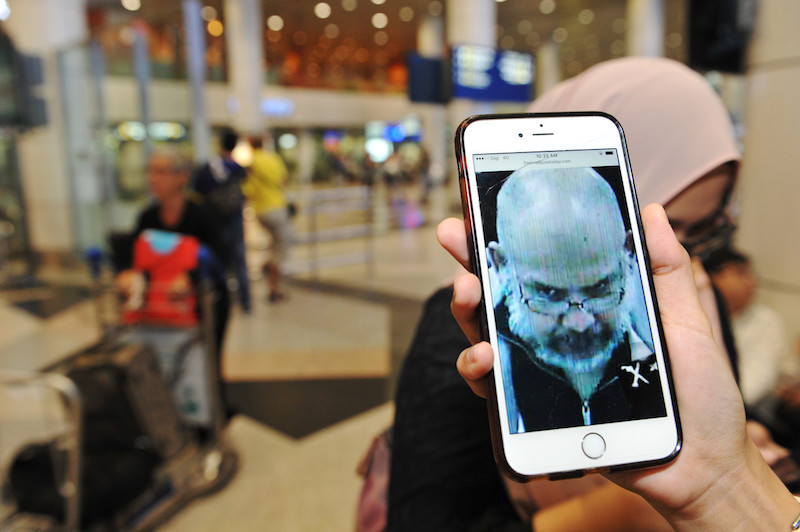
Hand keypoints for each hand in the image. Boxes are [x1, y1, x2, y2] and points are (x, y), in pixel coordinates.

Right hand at [437, 204, 799, 529]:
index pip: (539, 268)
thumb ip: (667, 270)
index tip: (483, 207)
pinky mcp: (535, 412)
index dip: (510, 239)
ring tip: (466, 292)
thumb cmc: (697, 391)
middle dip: (470, 261)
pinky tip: (486, 358)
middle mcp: (555, 337)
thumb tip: (653, 211)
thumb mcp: (686, 321)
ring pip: (485, 336)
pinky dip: (478, 370)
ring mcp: (542, 373)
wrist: (702, 462)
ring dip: (467, 311)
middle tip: (454, 235)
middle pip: (502, 296)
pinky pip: (493, 389)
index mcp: (584, 310)